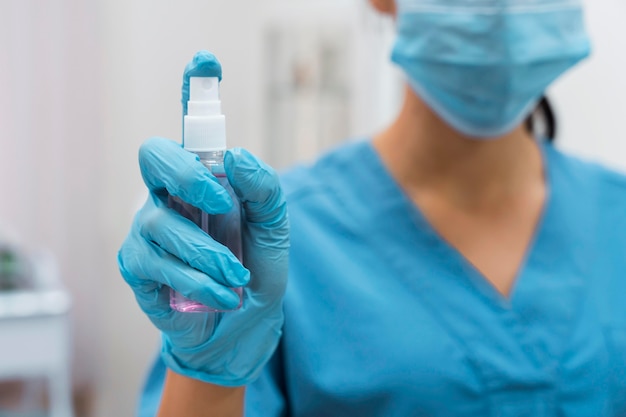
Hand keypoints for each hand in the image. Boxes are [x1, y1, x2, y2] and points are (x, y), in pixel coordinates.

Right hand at [118, 137, 288, 385]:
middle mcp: (164, 199)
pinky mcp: (137, 269)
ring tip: (237, 276)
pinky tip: (222, 296)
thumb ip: (263, 188)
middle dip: (187, 178)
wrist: (246, 320)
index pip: (175, 145)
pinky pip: (160, 267)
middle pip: (151, 157)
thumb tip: (235, 156)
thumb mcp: (273, 225)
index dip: (190, 158)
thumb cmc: (255, 264)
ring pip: (164, 226)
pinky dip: (199, 283)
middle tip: (221, 209)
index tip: (223, 195)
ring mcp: (145, 233)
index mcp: (194, 182)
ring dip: (210, 254)